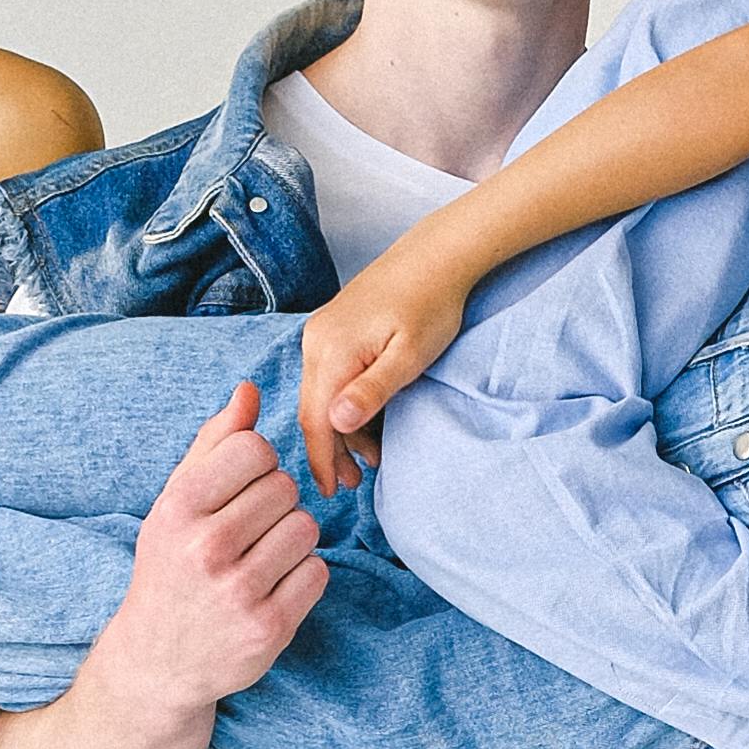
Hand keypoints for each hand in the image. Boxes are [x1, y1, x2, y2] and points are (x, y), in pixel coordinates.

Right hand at [100, 382, 328, 696]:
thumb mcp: (175, 503)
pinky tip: (271, 587)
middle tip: (247, 531)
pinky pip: (317, 572)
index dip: (256, 464)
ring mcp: (239, 590)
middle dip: (274, 504)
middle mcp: (206, 547)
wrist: (158, 661)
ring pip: (306, 528)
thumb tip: (249, 390)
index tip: (240, 489)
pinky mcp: (269, 626)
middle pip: (284, 487)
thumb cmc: (171, 567)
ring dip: (291, 539)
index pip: (253, 448)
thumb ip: (214, 444)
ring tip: (260, 558)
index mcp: (178, 508)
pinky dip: (302, 576)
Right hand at [295, 258, 468, 494]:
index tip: (330, 492)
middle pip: (312, 410)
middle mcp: (316, 342)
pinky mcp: (334, 329)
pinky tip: (367, 421)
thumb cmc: (430, 306)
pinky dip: (345, 405)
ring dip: (341, 429)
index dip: (322, 460)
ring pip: (321, 395)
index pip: (315, 420)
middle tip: (353, 483)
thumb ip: (371, 391)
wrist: (436, 256)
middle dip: (331, 450)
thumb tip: (335, 423)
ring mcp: (322, 333)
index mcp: (330, 351)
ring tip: (369, 457)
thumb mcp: (408, 356)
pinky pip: (329, 377)